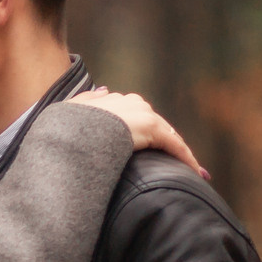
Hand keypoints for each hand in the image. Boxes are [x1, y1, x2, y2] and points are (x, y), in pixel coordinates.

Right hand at [69, 86, 207, 178]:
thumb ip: (89, 100)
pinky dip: (186, 158)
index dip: (145, 132)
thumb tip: (104, 90)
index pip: (137, 116)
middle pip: (156, 124)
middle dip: (166, 142)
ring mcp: (142, 114)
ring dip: (180, 153)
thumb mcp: (72, 110)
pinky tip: (195, 172)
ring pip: (168, 135)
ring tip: (191, 170)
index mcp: (114, 100)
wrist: (69, 133)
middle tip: (175, 161)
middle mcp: (132, 102)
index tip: (149, 146)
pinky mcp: (151, 127)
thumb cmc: (66, 127)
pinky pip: (174, 145)